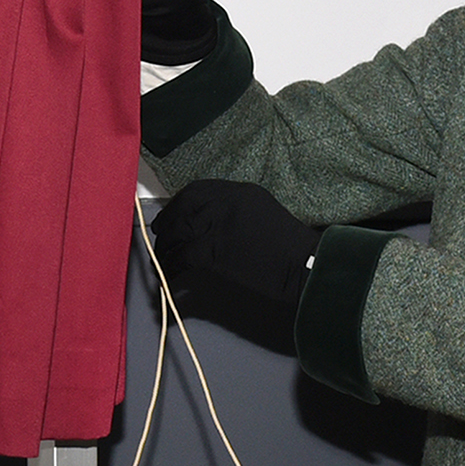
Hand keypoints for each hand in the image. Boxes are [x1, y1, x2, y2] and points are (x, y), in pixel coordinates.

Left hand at [152, 180, 319, 310]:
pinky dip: (173, 267)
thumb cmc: (290, 248)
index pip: (198, 190)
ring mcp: (219, 224)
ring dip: (166, 246)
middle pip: (183, 207)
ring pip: (179, 232)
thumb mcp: (263, 214)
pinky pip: (183, 256)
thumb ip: (236, 212)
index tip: (171, 215)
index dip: (179, 204)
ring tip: (163, 259)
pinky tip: (171, 275)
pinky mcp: (216, 250)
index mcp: (240, 191)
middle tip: (159, 235)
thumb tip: (207, 223)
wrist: (305, 266)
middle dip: (167, 222)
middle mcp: (226, 202)